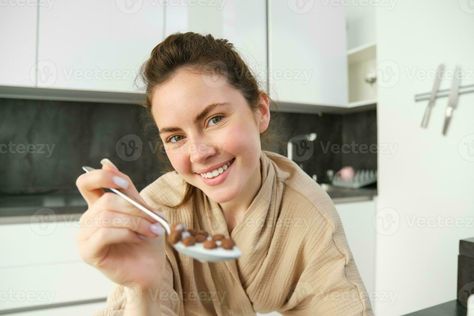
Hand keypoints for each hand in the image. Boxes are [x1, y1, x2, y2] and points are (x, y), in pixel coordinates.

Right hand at [76, 159, 166, 289]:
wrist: (151, 269)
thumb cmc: (147, 241)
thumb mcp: (142, 210)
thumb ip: (126, 190)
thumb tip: (106, 163)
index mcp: (98, 207)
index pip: (86, 183)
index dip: (102, 177)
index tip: (123, 183)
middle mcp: (88, 220)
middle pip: (106, 200)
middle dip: (135, 208)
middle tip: (155, 219)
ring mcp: (84, 236)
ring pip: (108, 217)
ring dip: (136, 222)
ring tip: (154, 230)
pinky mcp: (87, 252)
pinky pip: (105, 233)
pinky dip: (128, 233)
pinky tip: (140, 238)